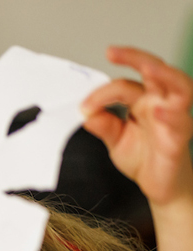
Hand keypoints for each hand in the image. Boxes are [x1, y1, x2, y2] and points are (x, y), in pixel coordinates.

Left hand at [82, 46, 192, 206]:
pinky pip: (180, 123)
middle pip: (156, 70)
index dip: (102, 93)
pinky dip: (170, 116)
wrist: (159, 185)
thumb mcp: (116, 141)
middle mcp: (161, 103)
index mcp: (143, 101)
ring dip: (165, 75)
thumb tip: (88, 114)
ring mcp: (174, 118)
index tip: (83, 107)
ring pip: (180, 87)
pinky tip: (159, 112)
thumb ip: (104, 126)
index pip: (124, 85)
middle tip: (115, 52)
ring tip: (149, 69)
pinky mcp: (179, 138)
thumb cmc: (144, 158)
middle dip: (137, 57)